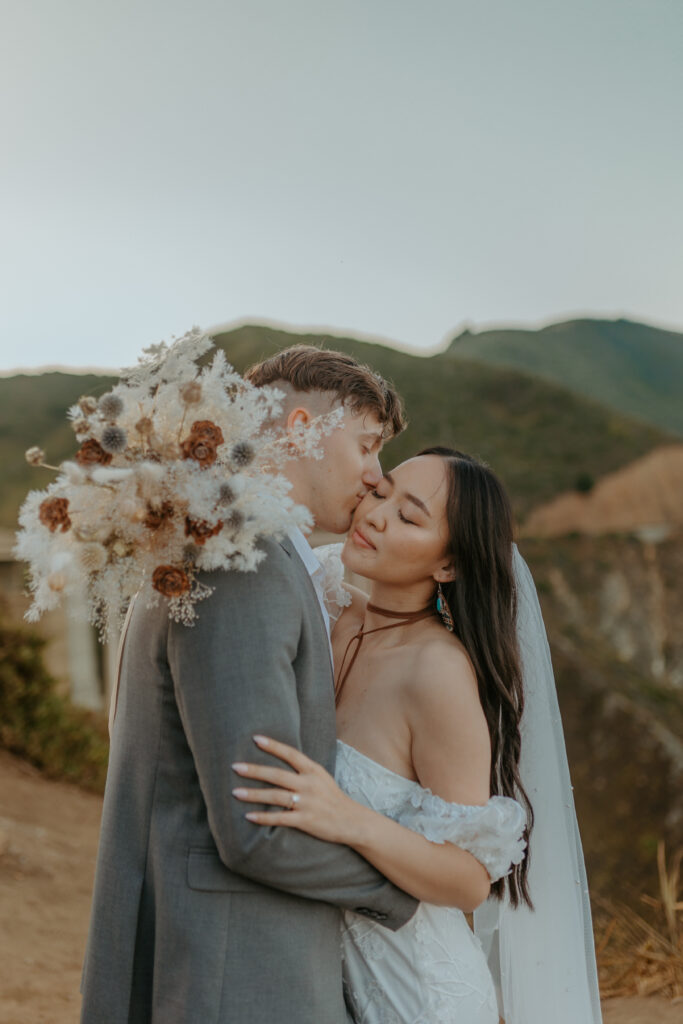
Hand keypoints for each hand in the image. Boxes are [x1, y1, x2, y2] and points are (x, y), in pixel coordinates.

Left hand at [232, 735, 361, 843]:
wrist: (351, 821)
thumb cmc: (333, 798)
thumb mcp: (321, 777)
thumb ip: (303, 770)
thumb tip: (280, 761)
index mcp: (313, 770)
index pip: (291, 754)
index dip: (273, 746)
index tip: (256, 739)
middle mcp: (309, 784)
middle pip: (277, 775)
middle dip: (254, 770)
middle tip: (235, 767)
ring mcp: (307, 802)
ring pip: (275, 796)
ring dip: (253, 794)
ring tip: (235, 792)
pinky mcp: (305, 820)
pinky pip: (280, 818)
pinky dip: (263, 817)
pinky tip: (249, 816)